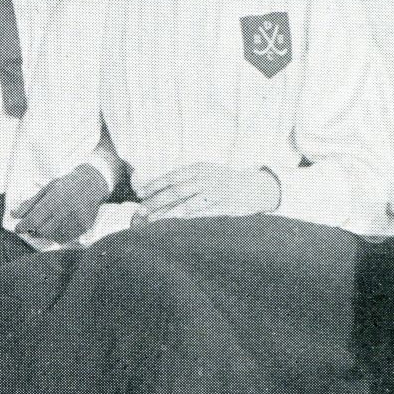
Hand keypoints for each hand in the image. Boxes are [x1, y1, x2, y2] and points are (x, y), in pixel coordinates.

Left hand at [15, 164, 110, 244]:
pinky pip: (65, 239)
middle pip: (43, 231)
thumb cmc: (66, 185)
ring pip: (53, 237)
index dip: (23, 226)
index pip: (34, 219)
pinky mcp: (84, 227)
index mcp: (55, 198)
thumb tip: (14, 215)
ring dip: (46, 233)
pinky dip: (57, 235)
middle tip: (32, 226)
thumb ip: (29, 204)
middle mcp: (67, 210)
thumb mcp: (46, 189)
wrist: (92, 184)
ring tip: (48, 223)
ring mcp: (77, 220)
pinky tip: (58, 226)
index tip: (18, 228)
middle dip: (34, 231)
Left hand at [140, 163, 281, 220]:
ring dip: (167, 213)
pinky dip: (187, 220)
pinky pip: (202, 214)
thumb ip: (185, 179)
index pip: (171, 177)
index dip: (153, 186)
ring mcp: (215, 193)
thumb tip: (156, 188)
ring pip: (187, 204)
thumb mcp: (205, 173)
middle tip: (140, 211)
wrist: (254, 188)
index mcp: (199, 168)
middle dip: (155, 201)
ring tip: (152, 221)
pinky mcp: (223, 207)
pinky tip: (175, 225)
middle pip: (176, 190)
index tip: (139, 195)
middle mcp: (206, 178)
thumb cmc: (223, 182)